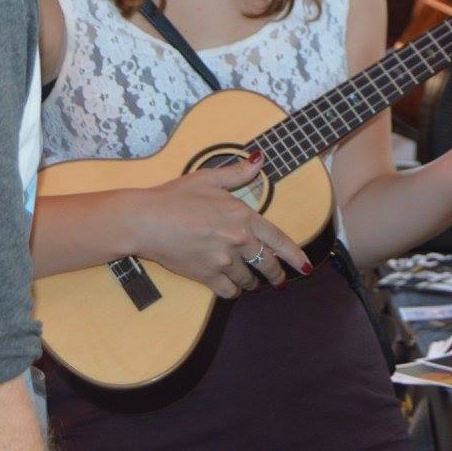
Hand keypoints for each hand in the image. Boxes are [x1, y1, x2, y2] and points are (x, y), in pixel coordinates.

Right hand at [132, 151, 310, 298]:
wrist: (146, 220)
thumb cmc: (175, 196)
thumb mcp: (209, 178)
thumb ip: (237, 173)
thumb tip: (259, 160)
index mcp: (243, 216)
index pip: (278, 240)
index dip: (294, 255)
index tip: (305, 266)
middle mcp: (237, 240)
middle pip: (267, 264)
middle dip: (276, 274)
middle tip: (278, 280)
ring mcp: (222, 261)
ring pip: (248, 280)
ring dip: (252, 282)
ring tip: (251, 282)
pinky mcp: (205, 276)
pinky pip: (228, 291)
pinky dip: (233, 291)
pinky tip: (231, 287)